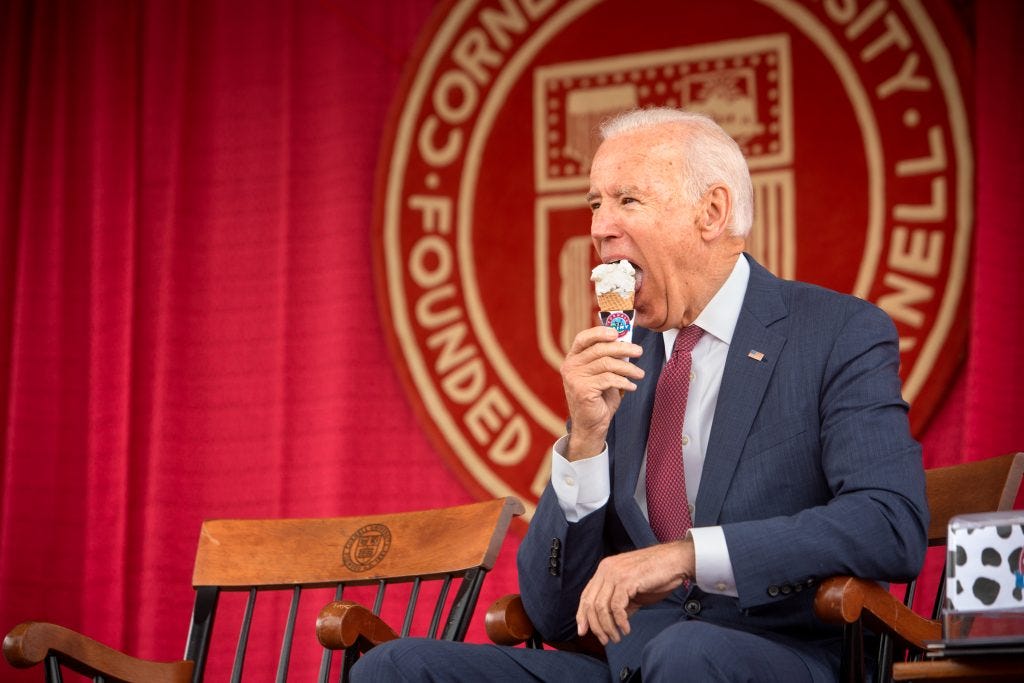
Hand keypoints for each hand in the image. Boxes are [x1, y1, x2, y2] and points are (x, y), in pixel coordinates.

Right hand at [561, 325, 643, 459]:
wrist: (590, 425)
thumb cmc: (598, 399)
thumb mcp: (603, 374)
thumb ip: (608, 359)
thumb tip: (626, 343)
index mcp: (573, 359)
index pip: (583, 338)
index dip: (600, 332)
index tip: (618, 333)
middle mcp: (571, 366)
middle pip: (600, 349)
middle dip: (623, 348)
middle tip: (639, 351)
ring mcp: (575, 378)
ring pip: (607, 364)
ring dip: (628, 368)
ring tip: (640, 374)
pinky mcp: (583, 390)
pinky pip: (609, 379)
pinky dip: (624, 382)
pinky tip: (632, 386)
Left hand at [576, 540, 693, 644]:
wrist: (675, 561)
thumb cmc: (657, 574)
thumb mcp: (633, 590)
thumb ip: (621, 603)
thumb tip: (611, 622)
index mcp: (605, 570)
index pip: (586, 595)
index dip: (582, 615)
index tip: (583, 632)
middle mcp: (606, 570)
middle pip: (590, 603)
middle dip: (594, 626)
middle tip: (604, 640)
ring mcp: (615, 574)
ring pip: (601, 607)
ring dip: (607, 627)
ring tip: (616, 637)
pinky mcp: (627, 580)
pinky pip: (616, 606)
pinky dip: (619, 622)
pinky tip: (626, 629)